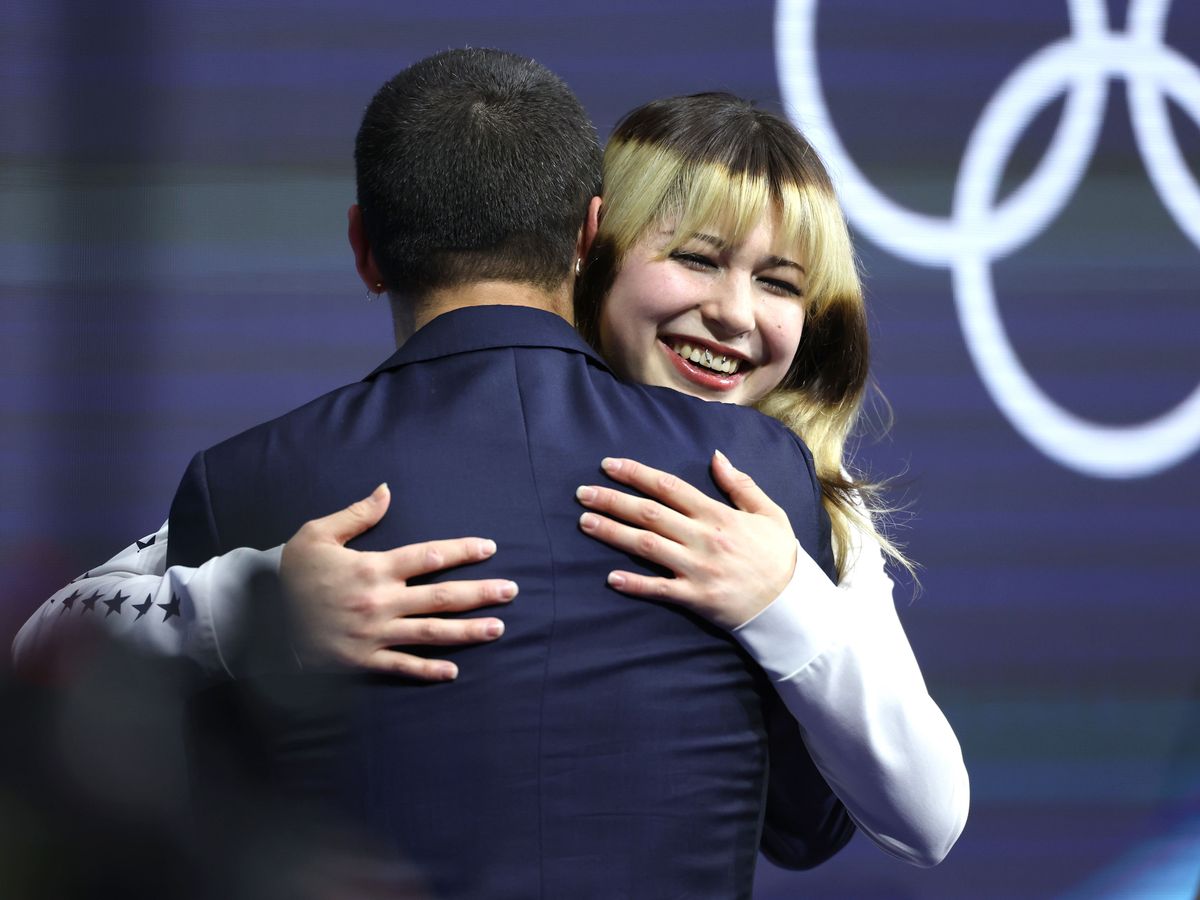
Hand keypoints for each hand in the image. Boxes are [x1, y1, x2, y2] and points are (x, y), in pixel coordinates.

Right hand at [280, 483, 516, 678]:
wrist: (258, 616)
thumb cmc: (292, 572)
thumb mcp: (317, 534)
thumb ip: (357, 514)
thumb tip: (387, 490)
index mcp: (374, 568)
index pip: (428, 556)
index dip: (462, 551)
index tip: (489, 548)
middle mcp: (380, 601)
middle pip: (441, 597)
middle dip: (480, 593)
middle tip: (512, 591)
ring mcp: (373, 634)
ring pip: (430, 632)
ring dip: (468, 631)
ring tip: (498, 628)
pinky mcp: (361, 661)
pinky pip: (401, 667)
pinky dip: (428, 670)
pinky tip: (453, 670)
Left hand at [575, 451, 796, 629]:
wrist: (791, 605)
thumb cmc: (779, 557)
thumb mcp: (769, 512)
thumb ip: (740, 484)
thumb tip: (716, 456)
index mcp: (717, 514)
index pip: (668, 486)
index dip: (636, 474)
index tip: (609, 465)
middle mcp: (702, 538)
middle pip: (649, 513)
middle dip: (612, 500)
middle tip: (582, 492)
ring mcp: (697, 568)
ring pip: (646, 546)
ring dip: (612, 532)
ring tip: (585, 522)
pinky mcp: (695, 597)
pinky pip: (659, 589)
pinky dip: (634, 583)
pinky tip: (610, 577)